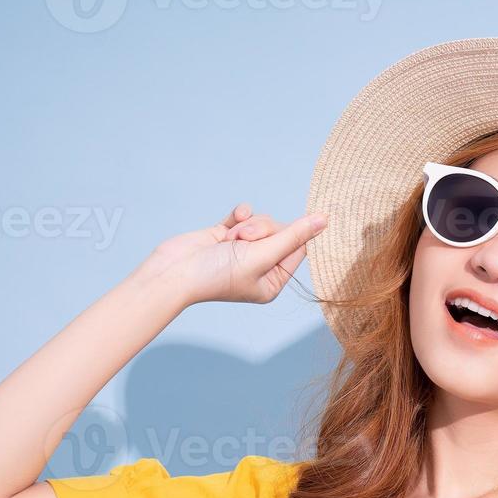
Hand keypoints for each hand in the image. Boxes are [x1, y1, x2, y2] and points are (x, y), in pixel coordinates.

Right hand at [139, 203, 327, 306]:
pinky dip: (239, 215)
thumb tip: (323, 221)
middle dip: (264, 230)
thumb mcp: (262, 255)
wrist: (174, 273)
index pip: (299, 250)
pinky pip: (245, 215)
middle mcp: (260, 267)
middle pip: (281, 232)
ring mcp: (243, 251)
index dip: (294, 235)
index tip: (290, 228)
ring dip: (248, 225)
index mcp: (273, 282)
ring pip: (262, 222)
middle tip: (246, 240)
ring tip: (231, 239)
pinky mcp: (226, 235)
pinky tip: (232, 221)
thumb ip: (293, 236)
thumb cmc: (216, 274)